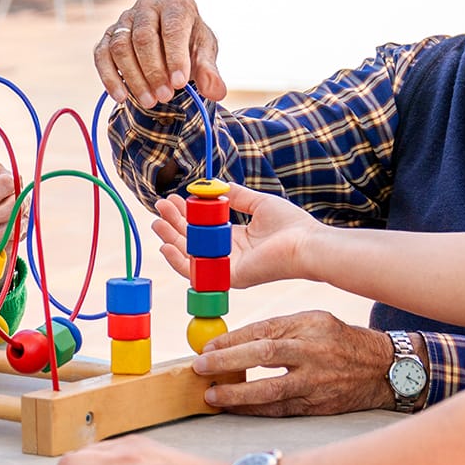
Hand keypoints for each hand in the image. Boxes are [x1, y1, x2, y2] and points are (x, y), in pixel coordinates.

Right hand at [95, 0, 226, 108]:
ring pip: (120, 46)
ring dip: (133, 77)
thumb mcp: (205, 54)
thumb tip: (216, 92)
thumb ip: (210, 71)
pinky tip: (121, 97)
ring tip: (149, 102)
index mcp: (176, 3)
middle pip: (143, 37)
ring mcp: (125, 19)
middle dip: (154, 71)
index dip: (175, 56)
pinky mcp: (108, 35)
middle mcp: (147, 5)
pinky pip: (101, 55)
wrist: (171, 43)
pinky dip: (109, 77)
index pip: (172, 28)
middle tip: (166, 97)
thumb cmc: (190, 44)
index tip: (180, 83)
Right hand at [153, 184, 325, 288]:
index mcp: (237, 240)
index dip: (187, 214)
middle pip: (193, 240)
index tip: (173, 199)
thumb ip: (238, 195)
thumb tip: (218, 186)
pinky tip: (166, 245)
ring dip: (171, 238)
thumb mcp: (259, 203)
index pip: (204, 229)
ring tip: (157, 221)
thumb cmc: (292, 225)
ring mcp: (227, 268)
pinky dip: (178, 260)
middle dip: (174, 224)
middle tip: (160, 206)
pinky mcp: (228, 278)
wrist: (307, 243)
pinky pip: (197, 272)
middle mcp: (229, 256)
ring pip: (191, 255)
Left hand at [191, 312, 398, 415]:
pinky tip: (235, 409)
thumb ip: (280, 328)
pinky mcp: (319, 406)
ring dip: (238, 395)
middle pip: (264, 354)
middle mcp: (314, 352)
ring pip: (271, 389)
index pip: (263, 330)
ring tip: (213, 395)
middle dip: (228, 361)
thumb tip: (234, 341)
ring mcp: (317, 382)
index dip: (231, 339)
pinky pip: (281, 409)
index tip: (206, 347)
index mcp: (310, 325)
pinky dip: (256, 410)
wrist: (382, 369)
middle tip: (200, 367)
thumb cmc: (341, 341)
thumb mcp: (315, 321)